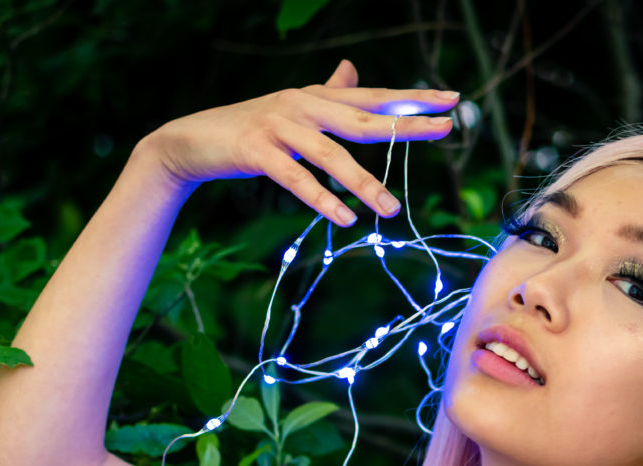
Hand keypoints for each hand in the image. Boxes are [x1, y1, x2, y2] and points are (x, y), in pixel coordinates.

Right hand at [146, 60, 458, 225]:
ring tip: (391, 210)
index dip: (412, 100)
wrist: (190, 140)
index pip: (373, 97)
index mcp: (316, 97)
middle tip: (445, 130)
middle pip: (363, 117)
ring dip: (364, 183)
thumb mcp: (292, 109)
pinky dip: (321, 199)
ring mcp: (279, 126)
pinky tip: (345, 219)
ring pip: (332, 154)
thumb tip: (352, 69)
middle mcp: (302, 104)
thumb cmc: (249, 129)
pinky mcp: (257, 151)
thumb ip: (327, 93)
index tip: (452, 100)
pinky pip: (295, 178)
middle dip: (405, 125)